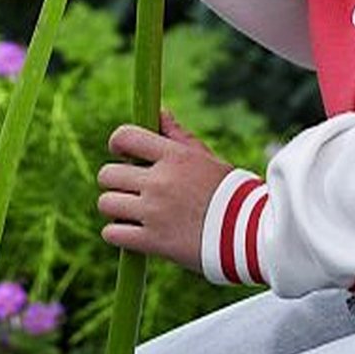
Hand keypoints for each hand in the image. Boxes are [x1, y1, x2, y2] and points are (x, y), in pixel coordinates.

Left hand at [96, 110, 232, 272]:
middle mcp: (159, 181)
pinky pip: (113, 233)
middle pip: (108, 174)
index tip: (121, 153)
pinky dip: (116, 233)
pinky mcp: (153, 241)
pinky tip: (130, 232)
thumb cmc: (229, 193)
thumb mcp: (205, 158)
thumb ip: (178, 135)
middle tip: (128, 188)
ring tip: (130, 212)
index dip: (117, 143)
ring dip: (115, 207)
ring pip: (106, 204)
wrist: (248, 235)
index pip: (125, 137)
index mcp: (173, 156)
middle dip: (114, 181)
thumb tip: (160, 112)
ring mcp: (154, 211)